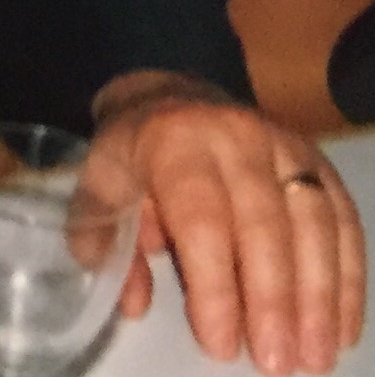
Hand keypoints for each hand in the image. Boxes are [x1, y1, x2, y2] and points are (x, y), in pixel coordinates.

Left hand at [89, 70, 365, 371]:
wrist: (172, 98)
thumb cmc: (134, 156)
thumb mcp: (101, 188)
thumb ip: (107, 244)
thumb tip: (134, 304)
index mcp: (175, 142)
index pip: (203, 220)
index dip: (215, 287)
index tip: (219, 345)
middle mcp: (238, 138)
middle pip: (266, 228)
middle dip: (274, 304)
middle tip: (276, 364)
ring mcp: (286, 147)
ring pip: (315, 227)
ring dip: (319, 299)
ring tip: (314, 357)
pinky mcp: (319, 163)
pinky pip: (344, 223)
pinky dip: (347, 280)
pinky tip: (341, 327)